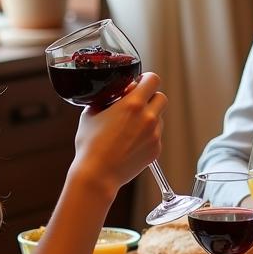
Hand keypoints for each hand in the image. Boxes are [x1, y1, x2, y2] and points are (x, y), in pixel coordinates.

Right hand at [71, 71, 165, 194]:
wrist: (97, 174)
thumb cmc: (91, 145)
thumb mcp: (91, 114)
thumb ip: (105, 100)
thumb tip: (111, 95)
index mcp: (133, 104)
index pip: (153, 80)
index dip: (146, 79)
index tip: (139, 83)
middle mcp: (148, 118)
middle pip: (161, 97)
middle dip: (151, 97)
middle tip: (137, 103)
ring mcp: (155, 135)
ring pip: (159, 117)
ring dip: (149, 117)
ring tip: (129, 127)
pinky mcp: (156, 150)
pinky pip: (156, 135)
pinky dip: (147, 135)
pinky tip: (131, 142)